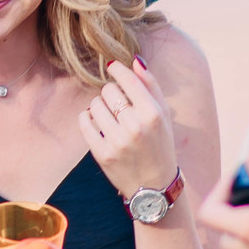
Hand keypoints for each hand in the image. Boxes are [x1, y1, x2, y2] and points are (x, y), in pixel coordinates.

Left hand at [81, 57, 178, 202]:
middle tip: (117, 104)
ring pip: (95, 105)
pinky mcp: (102, 153)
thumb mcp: (164, 115)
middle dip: (110, 93)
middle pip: (108, 90)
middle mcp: (136, 127)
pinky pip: (84, 122)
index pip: (127, 80)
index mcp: (153, 114)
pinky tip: (96, 122)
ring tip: (109, 116)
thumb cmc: (160, 145)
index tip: (112, 67)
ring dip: (99, 106)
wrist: (154, 186)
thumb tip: (135, 61)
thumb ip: (151, 86)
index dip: (117, 69)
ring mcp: (117, 141)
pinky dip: (87, 118)